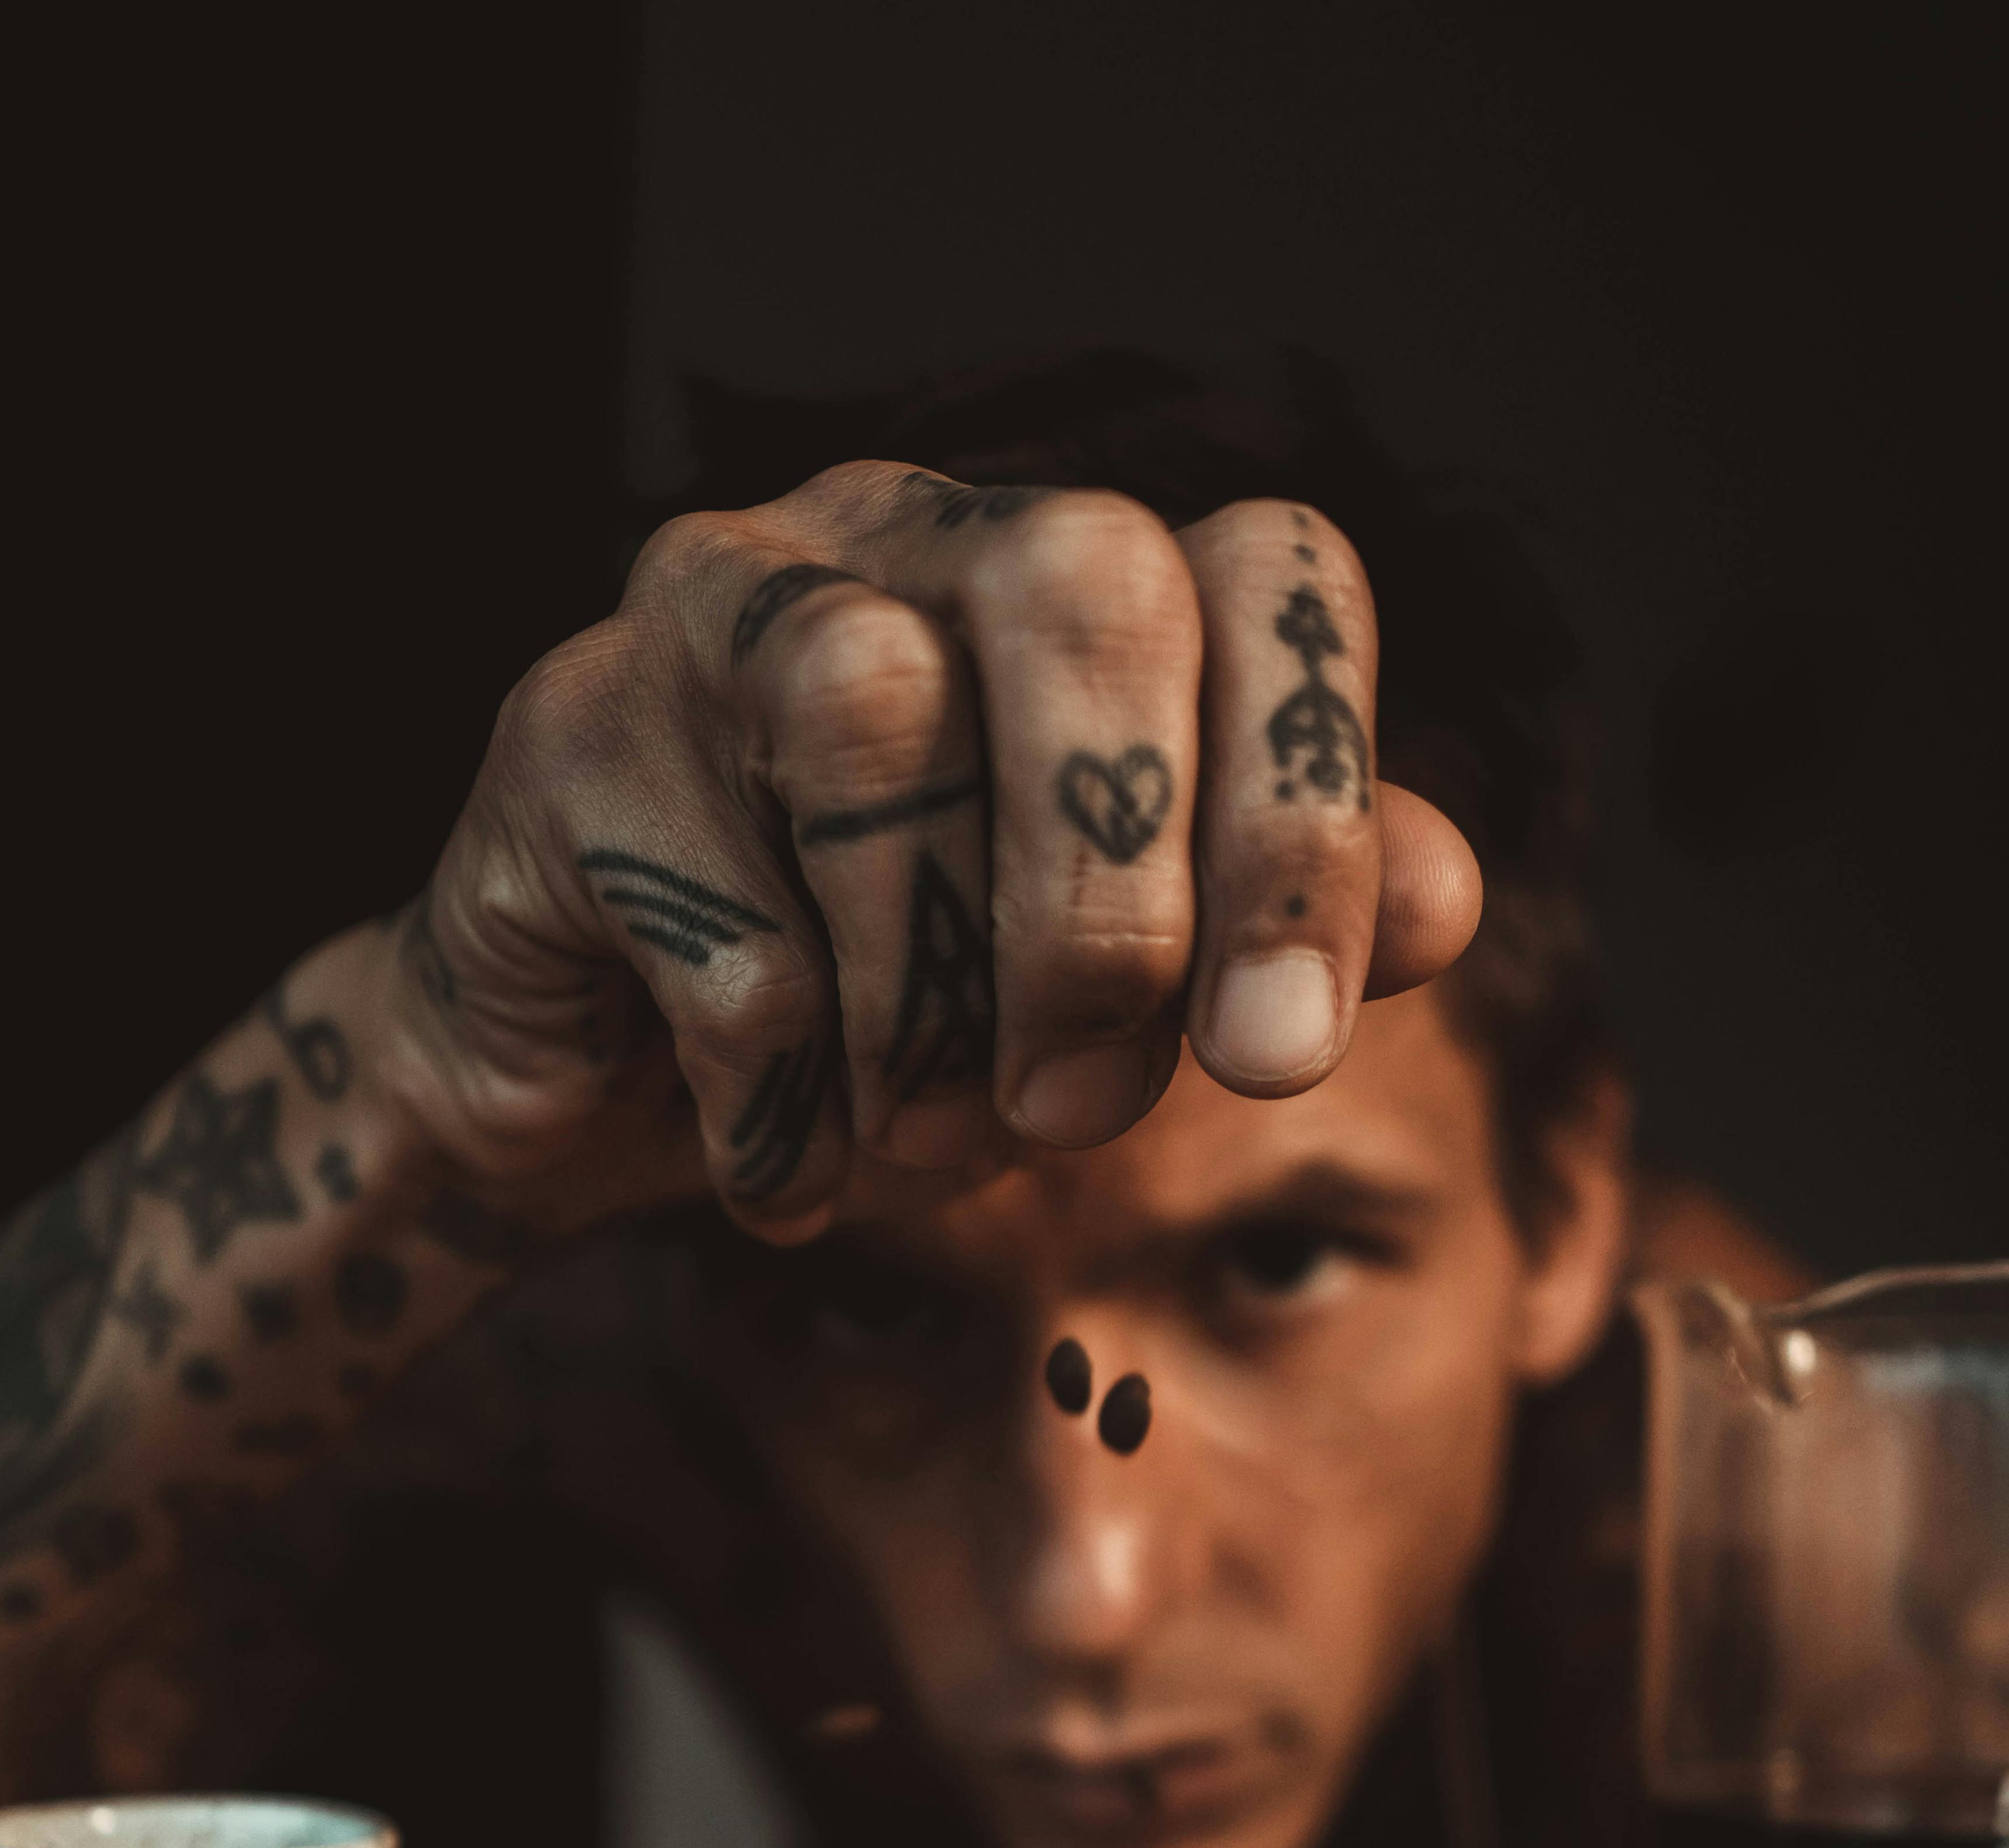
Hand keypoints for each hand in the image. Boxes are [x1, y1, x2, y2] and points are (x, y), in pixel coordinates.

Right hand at [378, 462, 1482, 1236]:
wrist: (606, 1090)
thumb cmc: (894, 1019)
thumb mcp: (1118, 1000)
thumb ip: (1277, 926)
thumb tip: (1445, 890)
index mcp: (1074, 577)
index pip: (1267, 570)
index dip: (1306, 811)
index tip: (1279, 1058)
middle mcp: (904, 529)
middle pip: (1081, 583)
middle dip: (1108, 901)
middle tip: (1078, 1109)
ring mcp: (714, 600)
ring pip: (871, 719)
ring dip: (923, 1005)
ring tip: (910, 1138)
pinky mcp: (564, 728)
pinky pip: (720, 915)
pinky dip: (781, 1096)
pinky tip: (780, 1157)